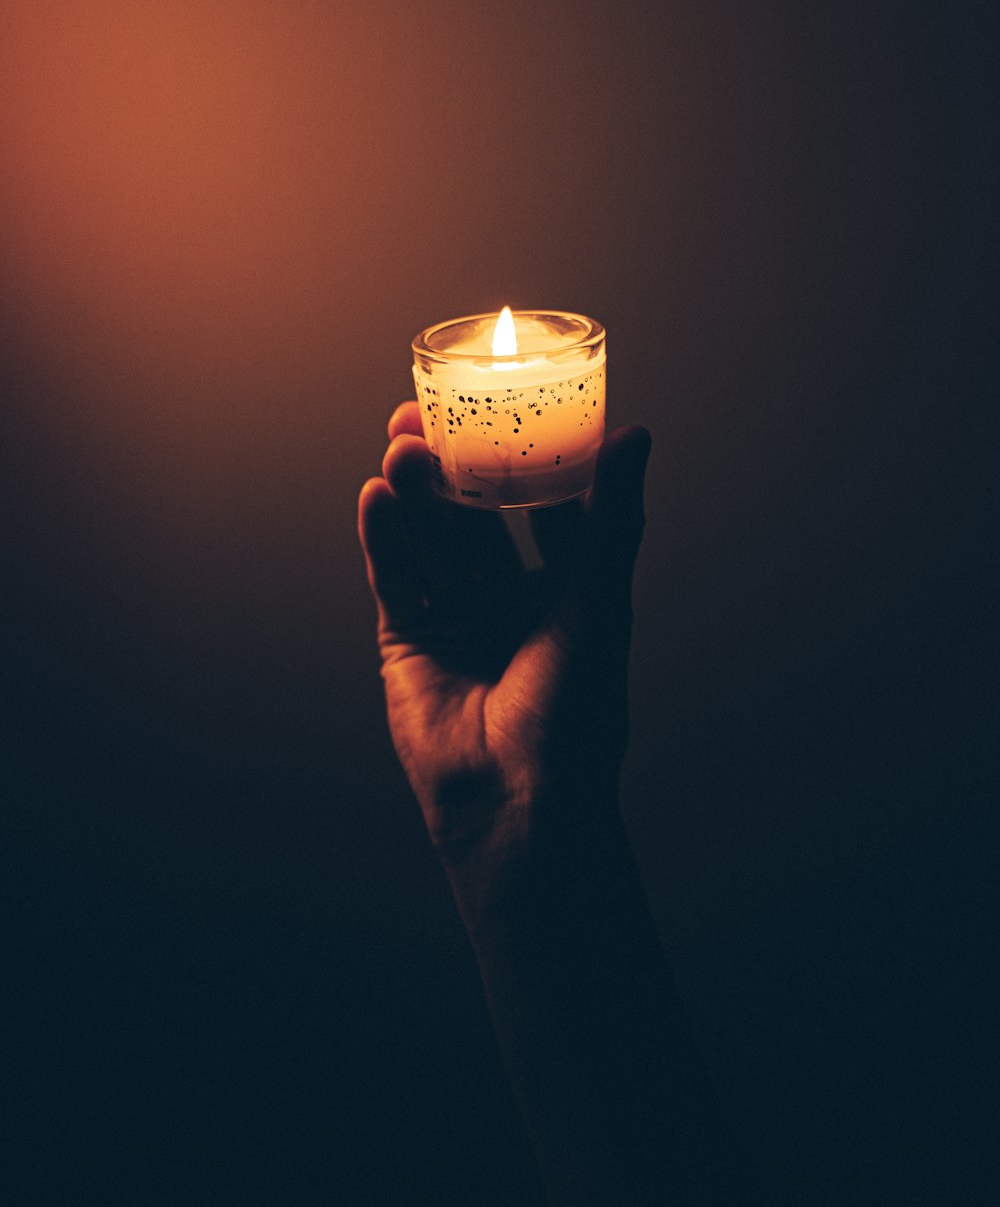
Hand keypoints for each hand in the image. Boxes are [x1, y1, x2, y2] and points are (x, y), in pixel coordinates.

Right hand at [358, 401, 650, 873]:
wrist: (519, 802)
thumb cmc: (577, 710)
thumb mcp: (600, 599)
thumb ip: (611, 517)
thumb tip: (637, 432)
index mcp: (562, 588)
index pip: (535, 503)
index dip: (512, 454)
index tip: (492, 403)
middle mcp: (507, 598)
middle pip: (470, 515)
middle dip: (447, 466)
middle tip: (423, 415)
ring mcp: (454, 618)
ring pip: (429, 541)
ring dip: (413, 495)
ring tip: (401, 445)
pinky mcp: (407, 643)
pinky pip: (395, 580)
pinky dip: (384, 539)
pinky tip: (376, 495)